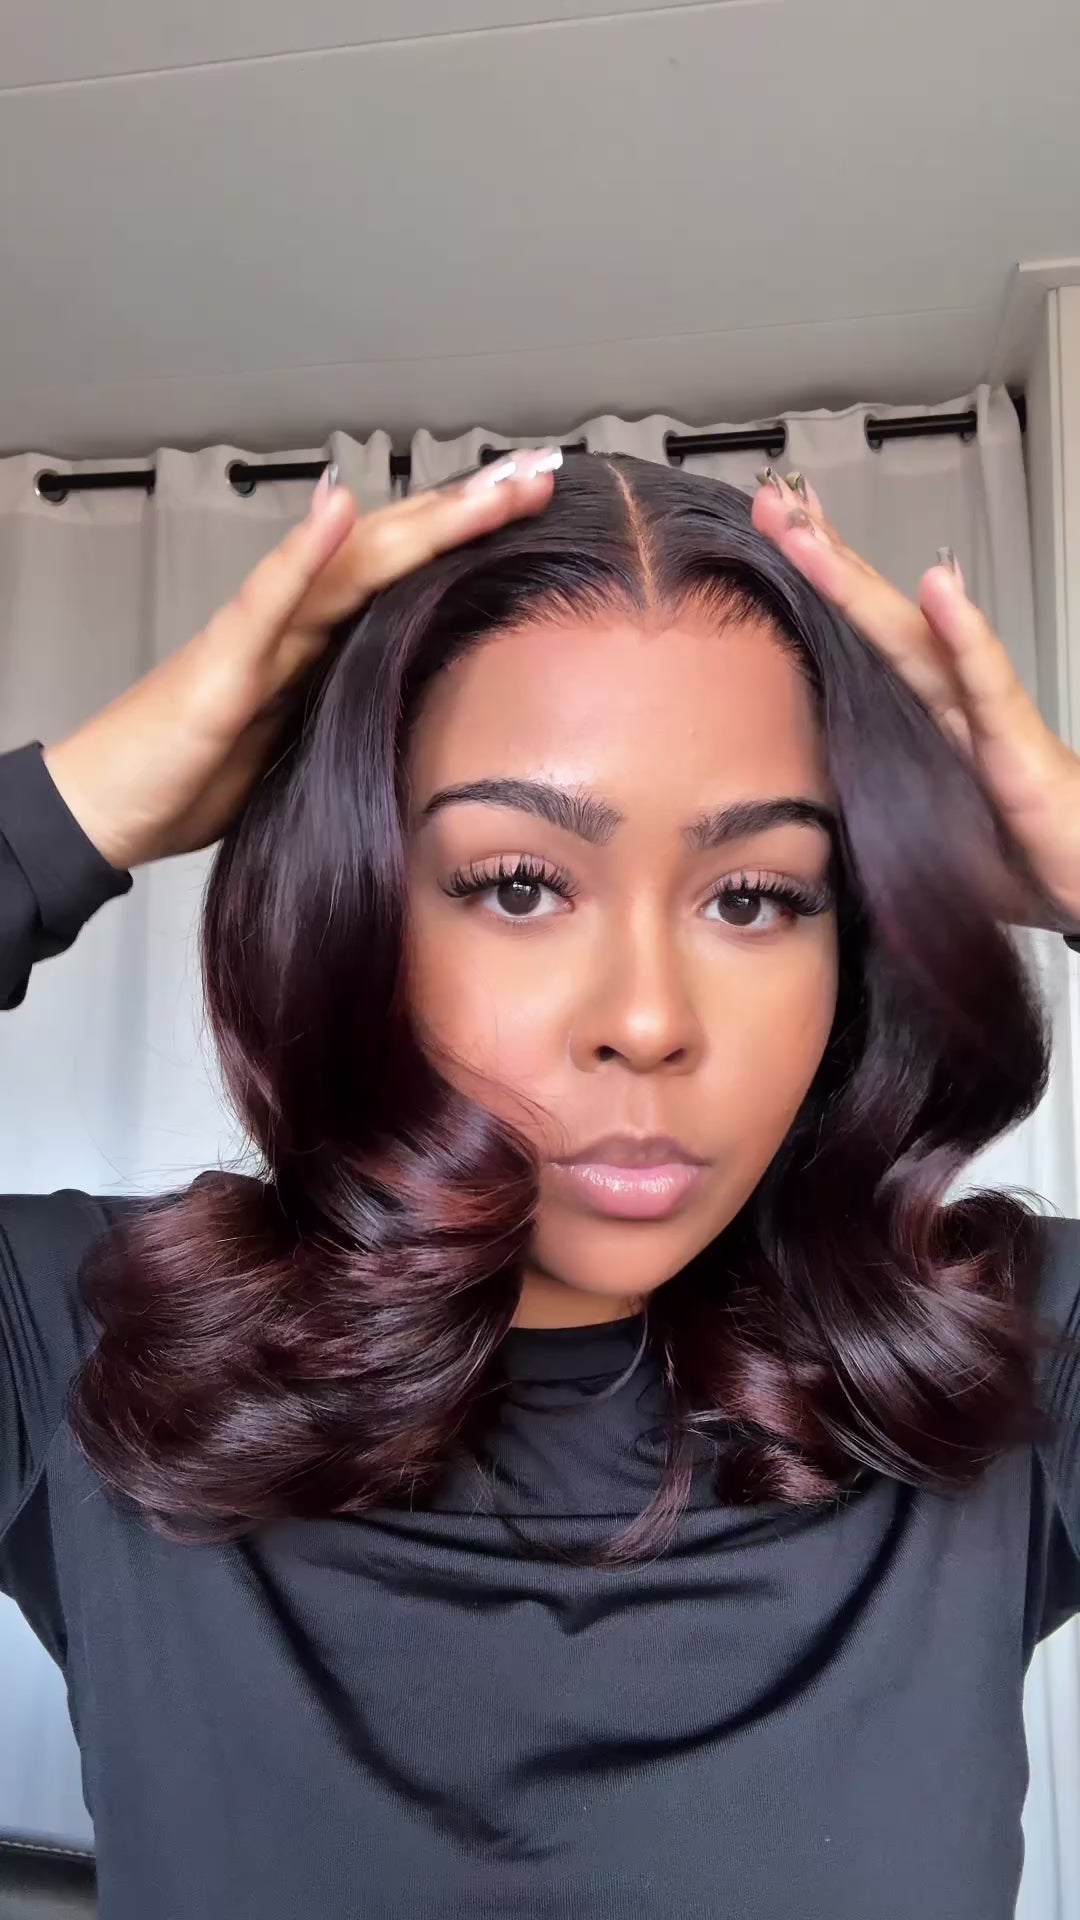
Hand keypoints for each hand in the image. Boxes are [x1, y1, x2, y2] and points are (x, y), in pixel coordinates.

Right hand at [42, 450, 560, 868]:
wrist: (110, 808)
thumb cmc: (193, 776)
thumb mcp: (306, 747)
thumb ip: (353, 708)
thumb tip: (418, 700)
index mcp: (323, 642)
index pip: (408, 574)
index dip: (471, 537)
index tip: (538, 504)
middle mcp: (296, 621)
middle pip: (395, 550)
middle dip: (470, 510)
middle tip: (542, 470)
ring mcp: (259, 636)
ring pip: (353, 563)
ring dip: (420, 521)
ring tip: (486, 487)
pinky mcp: (221, 668)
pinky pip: (267, 604)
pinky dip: (303, 555)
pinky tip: (338, 510)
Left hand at [752, 470, 1079, 932]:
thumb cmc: (1023, 858)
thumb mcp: (921, 837)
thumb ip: (869, 815)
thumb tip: (805, 818)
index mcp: (925, 719)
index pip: (863, 640)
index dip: (822, 588)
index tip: (776, 538)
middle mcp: (951, 702)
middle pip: (878, 618)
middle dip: (824, 559)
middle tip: (776, 505)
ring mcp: (984, 714)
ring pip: (915, 635)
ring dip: (861, 582)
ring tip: (815, 531)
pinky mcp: (1019, 742)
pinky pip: (988, 681)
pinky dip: (964, 632)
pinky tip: (938, 587)